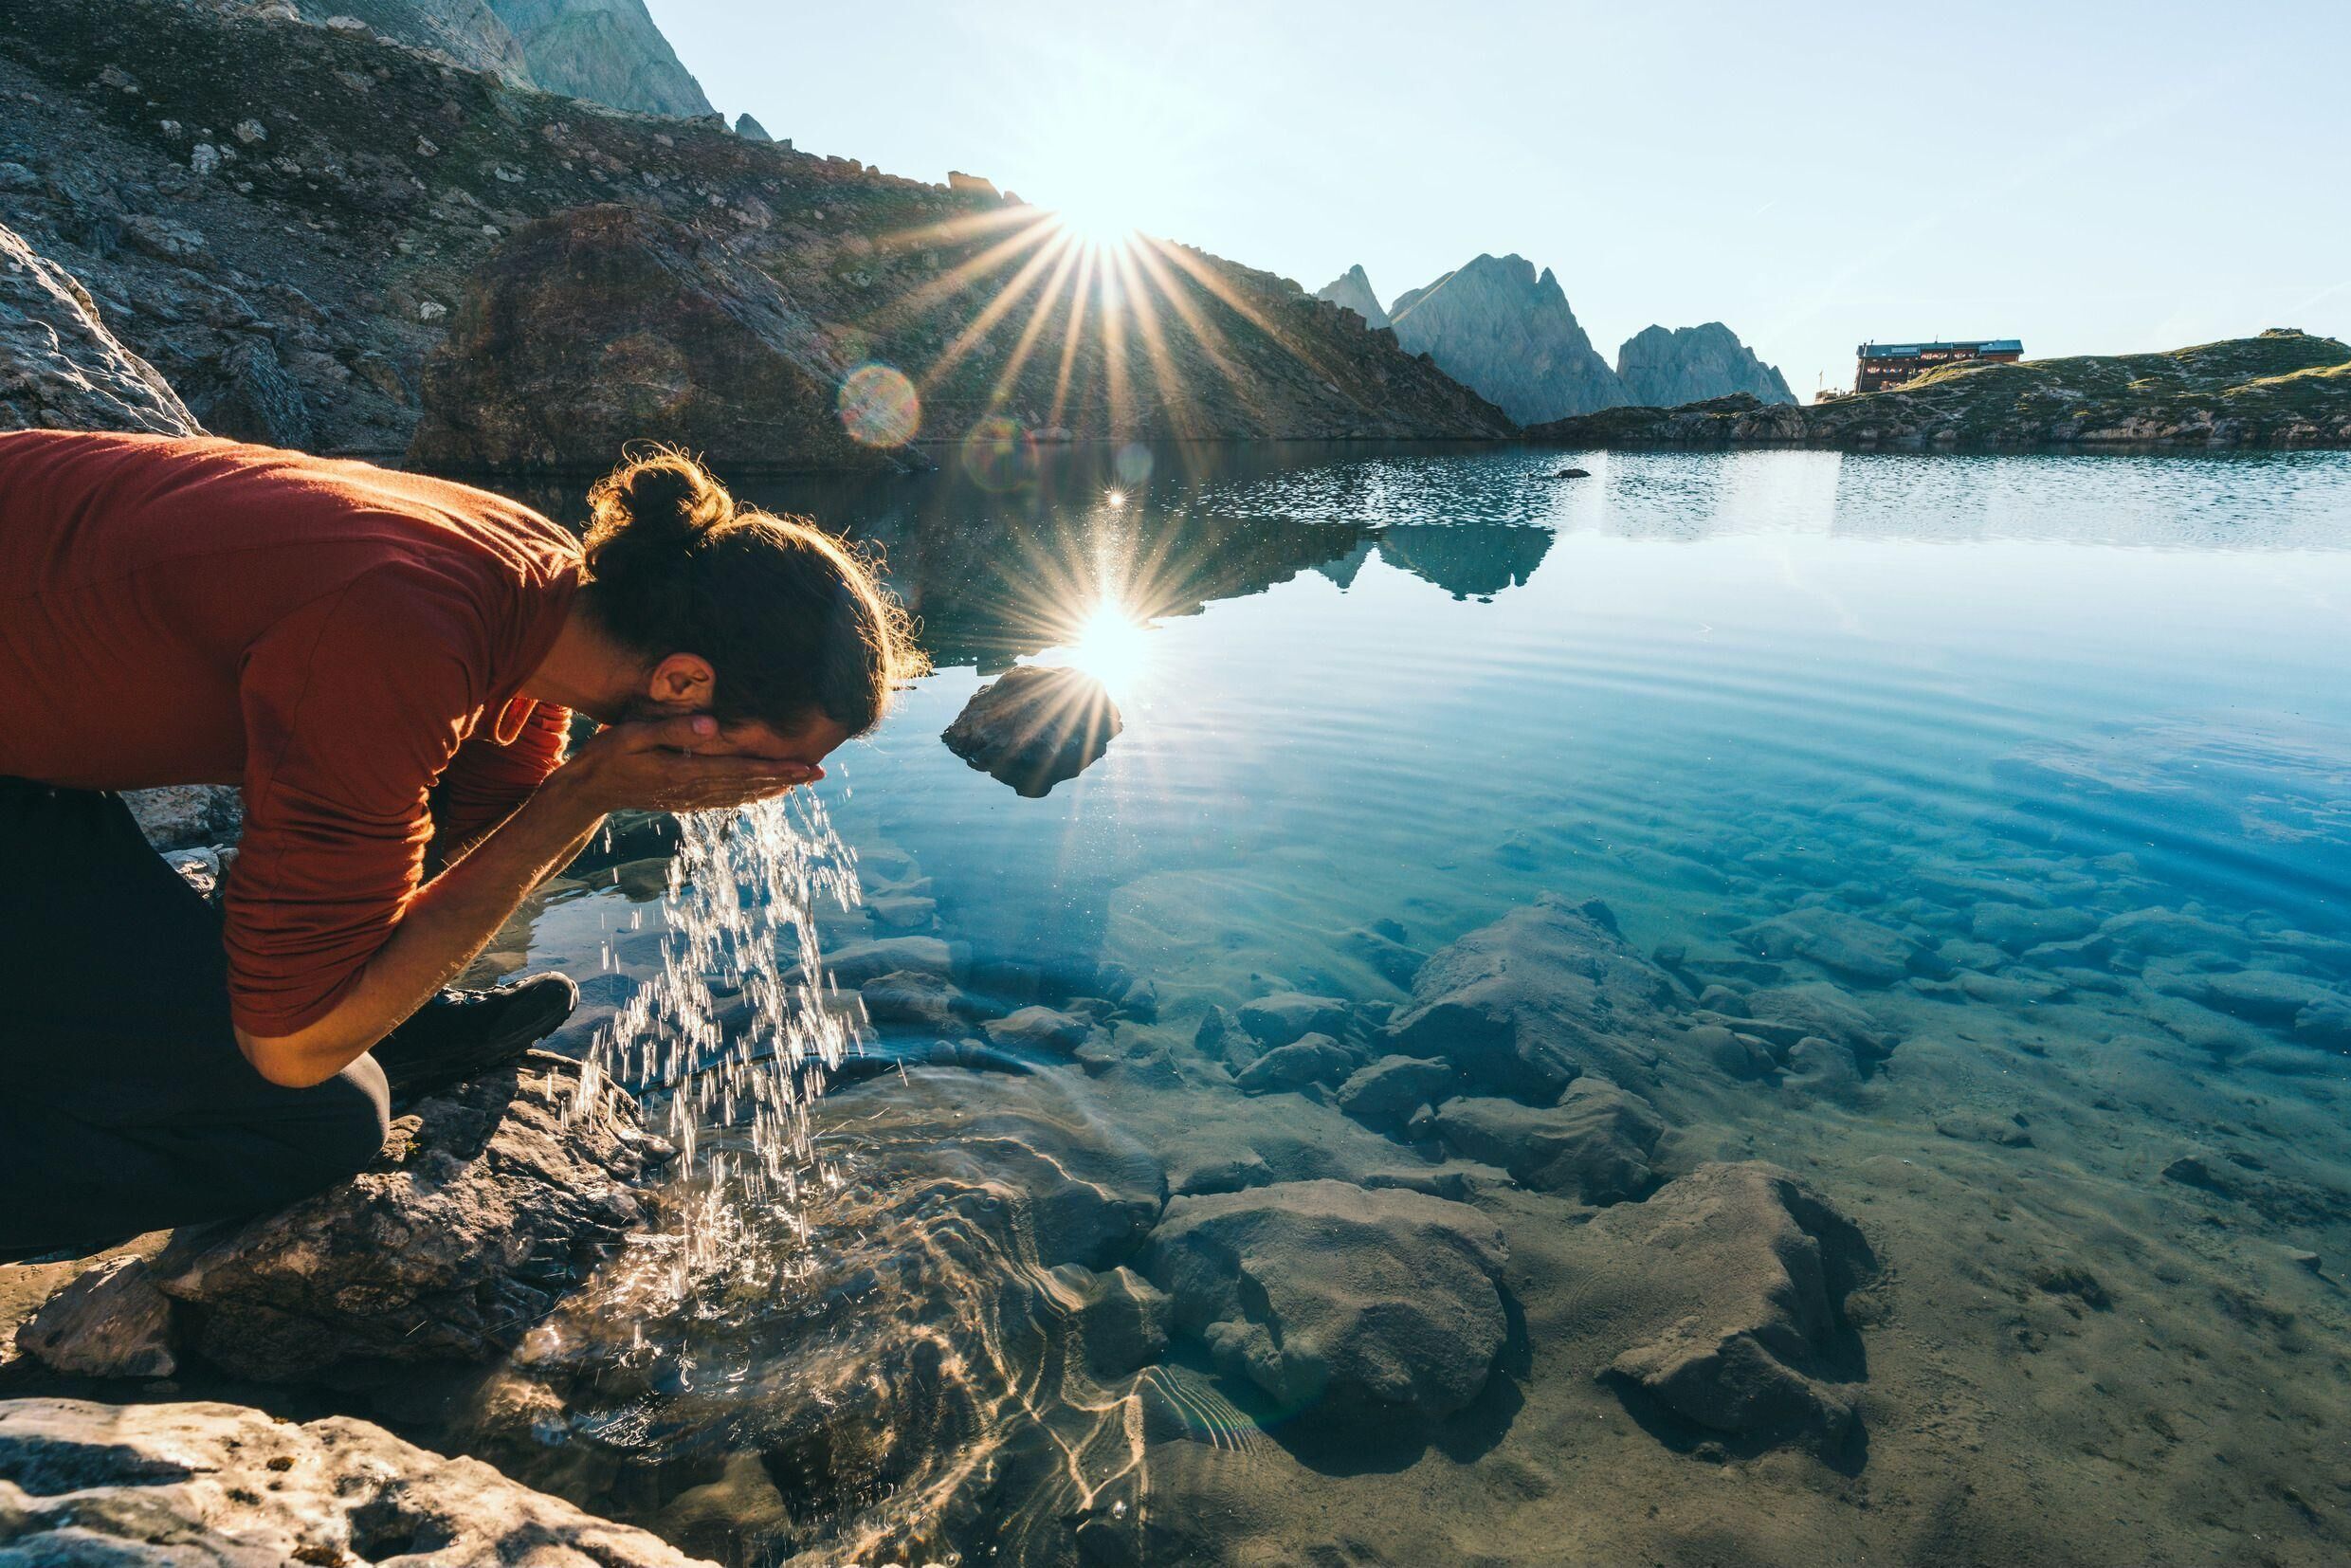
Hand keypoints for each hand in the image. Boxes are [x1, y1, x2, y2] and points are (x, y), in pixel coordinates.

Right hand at [551, 714, 822, 818]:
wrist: (588, 792)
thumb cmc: (608, 756)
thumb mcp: (633, 735)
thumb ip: (672, 730)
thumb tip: (713, 726)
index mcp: (686, 772)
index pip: (742, 770)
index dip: (777, 769)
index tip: (807, 766)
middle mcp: (694, 790)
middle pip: (750, 785)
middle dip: (786, 779)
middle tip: (819, 773)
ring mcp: (690, 799)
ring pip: (742, 795)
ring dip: (773, 787)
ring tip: (801, 780)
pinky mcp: (685, 801)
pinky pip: (727, 800)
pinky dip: (751, 795)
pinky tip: (764, 791)